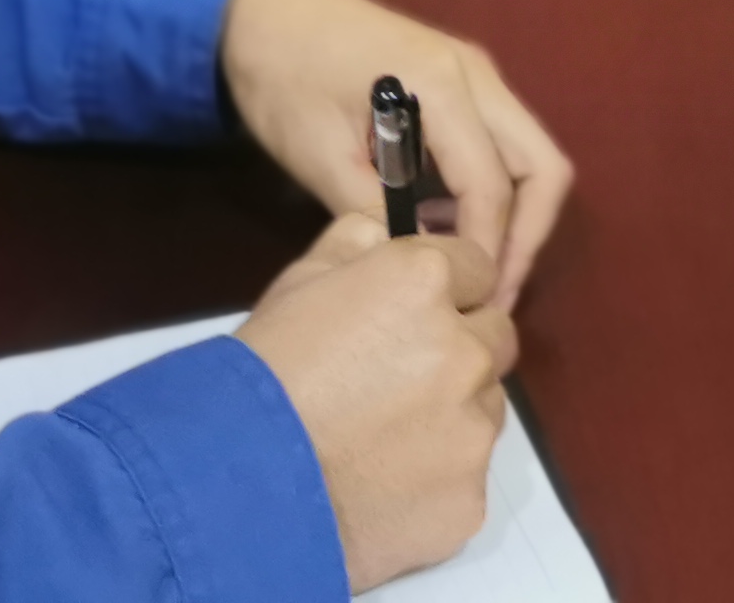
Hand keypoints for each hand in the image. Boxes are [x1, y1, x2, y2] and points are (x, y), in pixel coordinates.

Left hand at [221, 0, 575, 313]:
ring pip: (530, 153)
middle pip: (542, 166)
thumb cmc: (282, 80)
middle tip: (493, 296)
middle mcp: (475, 73)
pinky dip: (495, 190)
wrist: (260, 9)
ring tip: (479, 273)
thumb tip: (423, 267)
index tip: (468, 304)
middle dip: (527, 237)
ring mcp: (472, 71)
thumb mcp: (320, 158)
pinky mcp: (458, 77)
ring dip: (517, 215)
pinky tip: (456, 230)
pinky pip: (500, 141)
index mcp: (442, 86)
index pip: (491, 186)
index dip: (487, 252)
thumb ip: (377, 216)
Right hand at [235, 214, 514, 591]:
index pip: (476, 267)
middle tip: (399, 379)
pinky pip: (467, 477)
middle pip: (494, 338)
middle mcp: (464, 351)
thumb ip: (359, 242)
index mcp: (424, 285)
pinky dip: (437, 480)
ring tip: (384, 439)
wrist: (239, 485)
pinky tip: (385, 486)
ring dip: (453, 414)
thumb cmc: (264, 374)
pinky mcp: (469, 499)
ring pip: (486, 408)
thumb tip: (391, 234)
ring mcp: (472, 431)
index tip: (413, 315)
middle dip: (460, 349)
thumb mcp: (298, 281)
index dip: (446, 289)